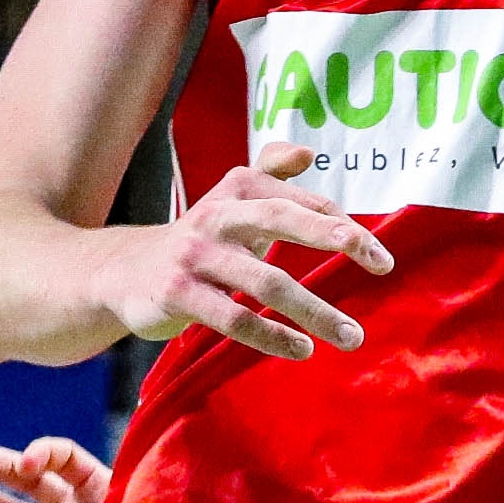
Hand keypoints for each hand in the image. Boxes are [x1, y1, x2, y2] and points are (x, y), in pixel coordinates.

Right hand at [89, 131, 396, 359]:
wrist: (123, 272)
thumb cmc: (199, 239)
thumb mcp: (230, 201)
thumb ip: (269, 172)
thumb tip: (307, 152)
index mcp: (236, 189)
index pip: (300, 203)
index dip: (342, 226)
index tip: (380, 256)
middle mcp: (216, 215)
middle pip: (282, 220)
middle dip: (334, 238)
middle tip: (381, 263)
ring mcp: (195, 256)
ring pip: (265, 282)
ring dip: (314, 311)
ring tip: (351, 335)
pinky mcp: (177, 295)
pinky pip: (233, 318)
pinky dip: (272, 336)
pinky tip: (301, 350)